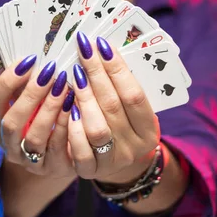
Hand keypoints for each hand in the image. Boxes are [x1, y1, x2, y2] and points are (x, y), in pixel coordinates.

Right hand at [0, 54, 76, 178]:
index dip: (7, 82)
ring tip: (64, 87)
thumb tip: (36, 56)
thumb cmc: (44, 114)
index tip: (27, 61)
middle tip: (49, 73)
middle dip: (30, 95)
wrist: (64, 151)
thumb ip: (29, 83)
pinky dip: (64, 125)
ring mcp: (29, 161)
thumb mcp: (31, 100)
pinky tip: (73, 106)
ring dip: (49, 110)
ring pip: (34, 137)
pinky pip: (57, 148)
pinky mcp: (52, 168)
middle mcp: (8, 145)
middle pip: (11, 123)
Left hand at [67, 32, 159, 181]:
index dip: (117, 68)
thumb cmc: (122, 125)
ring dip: (83, 98)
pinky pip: (80, 150)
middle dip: (96, 74)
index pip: (134, 94)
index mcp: (149, 129)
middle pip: (113, 106)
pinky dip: (73, 127)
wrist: (115, 163)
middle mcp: (134, 147)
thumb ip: (120, 87)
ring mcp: (113, 161)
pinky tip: (68, 107)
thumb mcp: (130, 110)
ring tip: (74, 76)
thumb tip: (100, 50)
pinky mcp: (91, 171)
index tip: (102, 45)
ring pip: (97, 128)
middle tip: (83, 50)